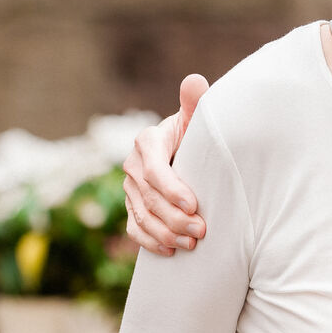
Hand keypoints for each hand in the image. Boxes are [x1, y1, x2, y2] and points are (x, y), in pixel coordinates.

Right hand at [122, 74, 209, 255]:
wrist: (184, 150)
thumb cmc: (196, 133)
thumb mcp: (196, 118)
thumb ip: (195, 102)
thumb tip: (195, 80)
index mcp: (147, 142)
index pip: (155, 170)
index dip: (172, 189)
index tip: (194, 204)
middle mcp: (133, 166)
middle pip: (149, 197)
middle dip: (174, 217)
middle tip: (202, 231)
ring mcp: (129, 189)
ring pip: (141, 216)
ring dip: (165, 233)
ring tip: (192, 243)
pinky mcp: (131, 207)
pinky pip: (134, 230)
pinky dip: (150, 243)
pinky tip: (171, 251)